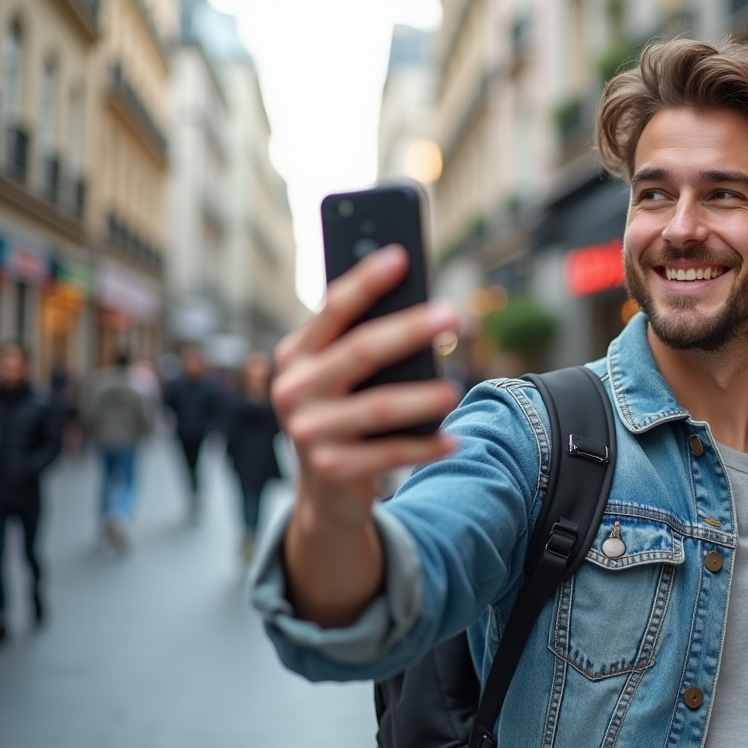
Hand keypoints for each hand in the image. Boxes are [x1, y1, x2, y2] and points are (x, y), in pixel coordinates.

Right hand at [274, 245, 459, 534]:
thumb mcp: (343, 379)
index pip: (333, 309)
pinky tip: (452, 440)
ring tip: (454, 391)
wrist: (326, 491)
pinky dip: (424, 446)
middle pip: (360, 351)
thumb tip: (425, 311)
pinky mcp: (330, 469)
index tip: (401, 256)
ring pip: (378, 407)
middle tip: (451, 315)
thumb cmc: (345, 414)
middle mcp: (293, 389)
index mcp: (296, 354)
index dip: (366, 282)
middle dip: (408, 330)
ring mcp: (308, 431)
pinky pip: (388, 454)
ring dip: (421, 398)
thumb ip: (365, 345)